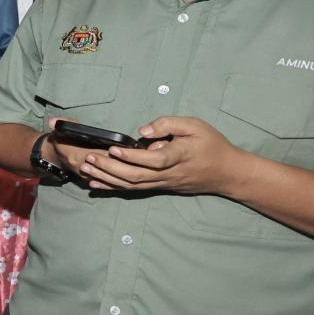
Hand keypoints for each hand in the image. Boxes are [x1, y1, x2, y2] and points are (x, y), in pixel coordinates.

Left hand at [73, 115, 245, 195]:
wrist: (227, 173)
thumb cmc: (212, 145)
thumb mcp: (195, 125)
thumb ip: (168, 124)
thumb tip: (143, 130)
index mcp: (179, 156)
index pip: (153, 159)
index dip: (131, 156)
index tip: (113, 148)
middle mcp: (168, 174)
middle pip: (135, 175)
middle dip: (109, 168)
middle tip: (89, 158)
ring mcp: (163, 183)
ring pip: (131, 185)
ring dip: (107, 179)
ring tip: (86, 170)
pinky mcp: (160, 187)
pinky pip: (133, 189)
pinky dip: (113, 188)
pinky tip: (96, 185)